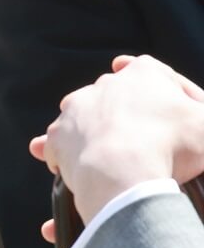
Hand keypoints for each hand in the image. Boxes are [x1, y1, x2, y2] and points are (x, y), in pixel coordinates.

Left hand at [30, 54, 203, 225]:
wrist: (124, 174)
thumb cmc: (172, 145)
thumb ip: (200, 110)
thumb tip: (193, 113)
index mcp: (144, 73)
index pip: (155, 73)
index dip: (166, 91)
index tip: (168, 108)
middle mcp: (104, 85)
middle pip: (119, 95)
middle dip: (130, 113)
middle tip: (146, 139)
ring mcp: (75, 109)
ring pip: (86, 116)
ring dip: (96, 130)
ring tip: (111, 153)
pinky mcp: (57, 136)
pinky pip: (58, 143)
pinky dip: (65, 152)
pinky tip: (69, 165)